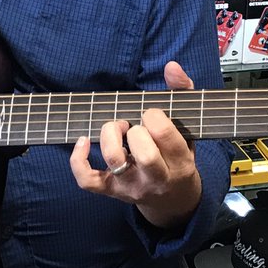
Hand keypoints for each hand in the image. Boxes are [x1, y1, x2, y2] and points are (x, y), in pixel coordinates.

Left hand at [68, 61, 201, 228]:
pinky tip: (83, 140)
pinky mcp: (110, 191)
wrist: (174, 201)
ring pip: (115, 162)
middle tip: (135, 125)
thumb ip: (183, 92)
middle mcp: (157, 179)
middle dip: (136, 131)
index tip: (152, 116)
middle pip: (145, 154)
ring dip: (110, 136)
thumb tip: (171, 66)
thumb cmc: (178, 157)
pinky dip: (78, 159)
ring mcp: (131, 186)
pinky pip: (87, 180)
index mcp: (180, 163)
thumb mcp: (189, 128)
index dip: (154, 117)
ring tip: (117, 128)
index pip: (164, 135)